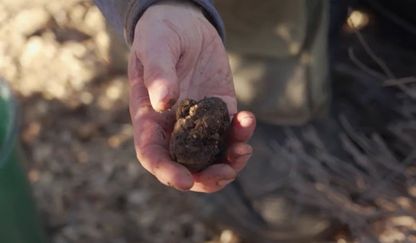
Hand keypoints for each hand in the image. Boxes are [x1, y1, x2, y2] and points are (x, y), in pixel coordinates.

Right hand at [128, 1, 254, 192]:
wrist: (185, 23)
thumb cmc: (161, 33)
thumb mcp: (155, 46)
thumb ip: (158, 73)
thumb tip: (164, 102)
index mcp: (150, 118)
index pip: (153, 154)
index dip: (166, 171)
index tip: (185, 182)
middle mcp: (173, 126)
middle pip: (187, 165)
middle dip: (206, 177)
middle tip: (226, 173)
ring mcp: (199, 121)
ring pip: (213, 155)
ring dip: (229, 161)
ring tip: (244, 150)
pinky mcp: (220, 110)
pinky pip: (231, 131)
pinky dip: (242, 133)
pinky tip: (247, 118)